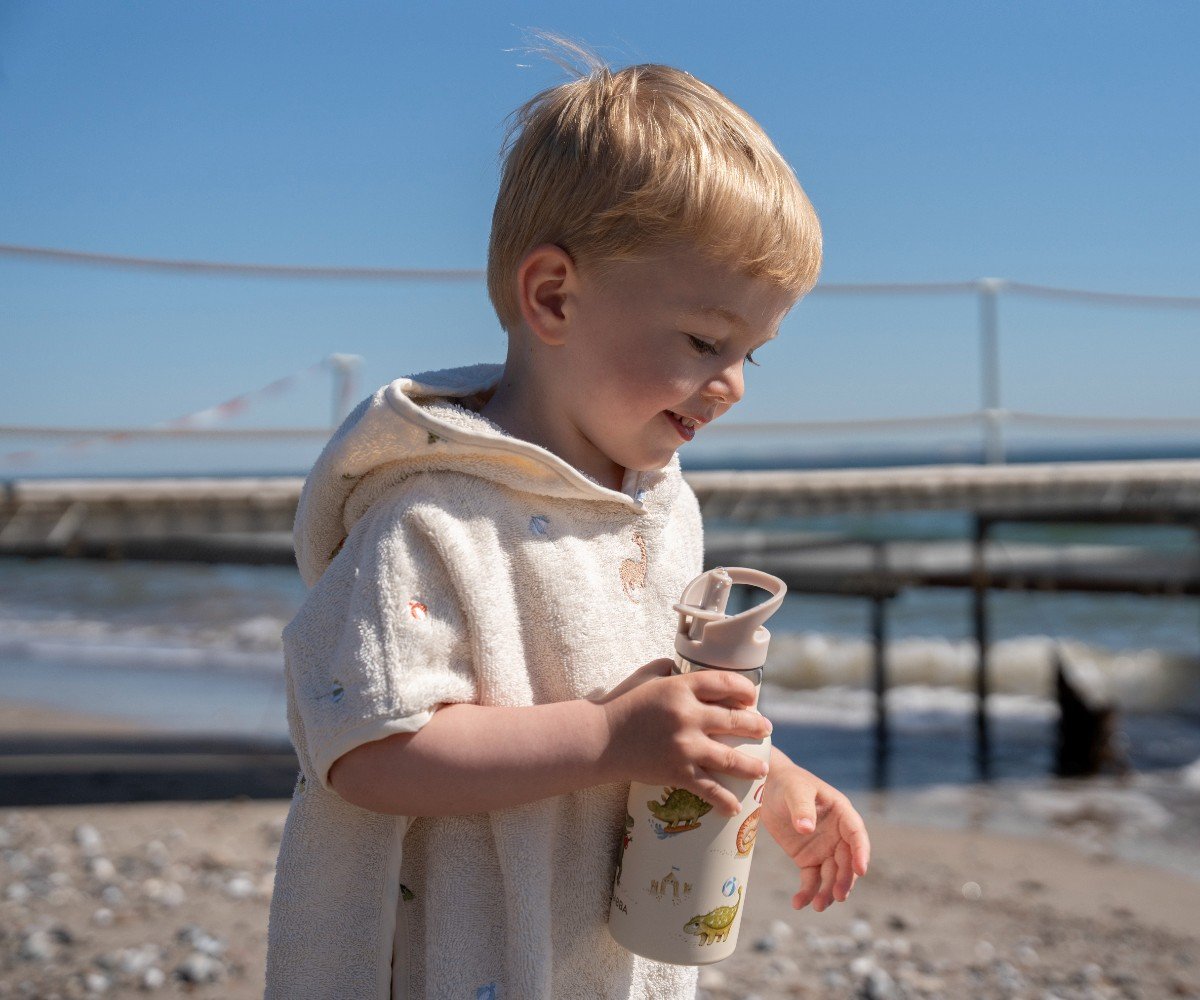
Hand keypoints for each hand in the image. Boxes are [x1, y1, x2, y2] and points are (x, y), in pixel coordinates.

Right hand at [598, 659, 772, 816]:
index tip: (752, 697)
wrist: (599, 740)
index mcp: (681, 687)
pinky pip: (709, 788)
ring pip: (730, 758)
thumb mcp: (644, 678)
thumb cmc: (620, 706)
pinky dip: (724, 799)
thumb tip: (678, 666)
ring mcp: (685, 745)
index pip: (724, 683)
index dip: (744, 689)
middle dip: (756, 726)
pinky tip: (734, 807)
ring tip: (762, 769)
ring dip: (751, 765)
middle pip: (735, 720)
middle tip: (766, 730)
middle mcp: (688, 715)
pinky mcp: (677, 772)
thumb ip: (665, 669)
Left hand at [760, 748, 869, 911]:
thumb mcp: (795, 791)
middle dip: (844, 879)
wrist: (768, 788)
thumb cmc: (787, 783)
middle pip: (846, 861)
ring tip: (818, 906)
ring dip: (827, 892)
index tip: (861, 870)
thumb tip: (807, 829)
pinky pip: (812, 880)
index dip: (861, 852)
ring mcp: (824, 849)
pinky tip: (799, 903)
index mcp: (842, 814)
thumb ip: (801, 808)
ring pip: (831, 875)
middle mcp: (838, 834)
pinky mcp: (808, 859)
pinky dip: (808, 892)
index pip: (856, 834)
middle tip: (837, 895)